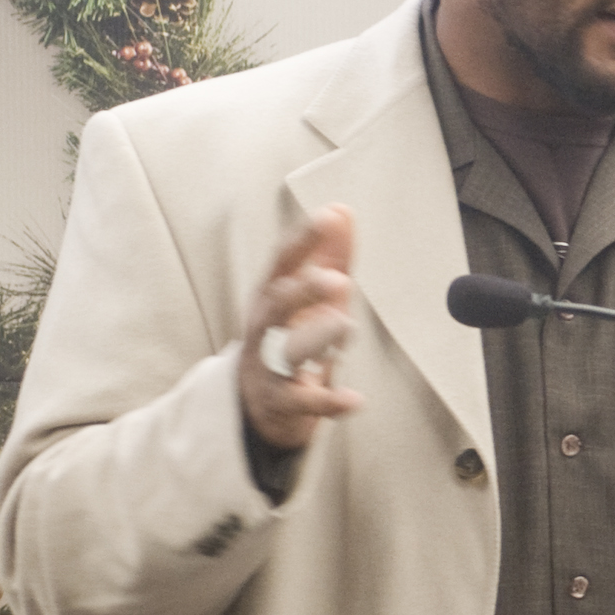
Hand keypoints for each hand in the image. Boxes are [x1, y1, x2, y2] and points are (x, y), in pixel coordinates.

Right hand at [240, 206, 363, 450]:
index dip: (304, 240)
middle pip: (278, 304)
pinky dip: (330, 402)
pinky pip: (304, 402)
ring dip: (316, 337)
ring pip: (288, 351)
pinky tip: (355, 400)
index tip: (328, 217)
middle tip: (338, 279)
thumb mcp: (307, 296)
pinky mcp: (284, 402)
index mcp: (273, 296)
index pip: (283, 262)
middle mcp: (267, 328)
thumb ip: (329, 255)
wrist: (258, 403)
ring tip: (343, 324)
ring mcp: (272, 365)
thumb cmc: (288, 336)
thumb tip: (342, 210)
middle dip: (304, 290)